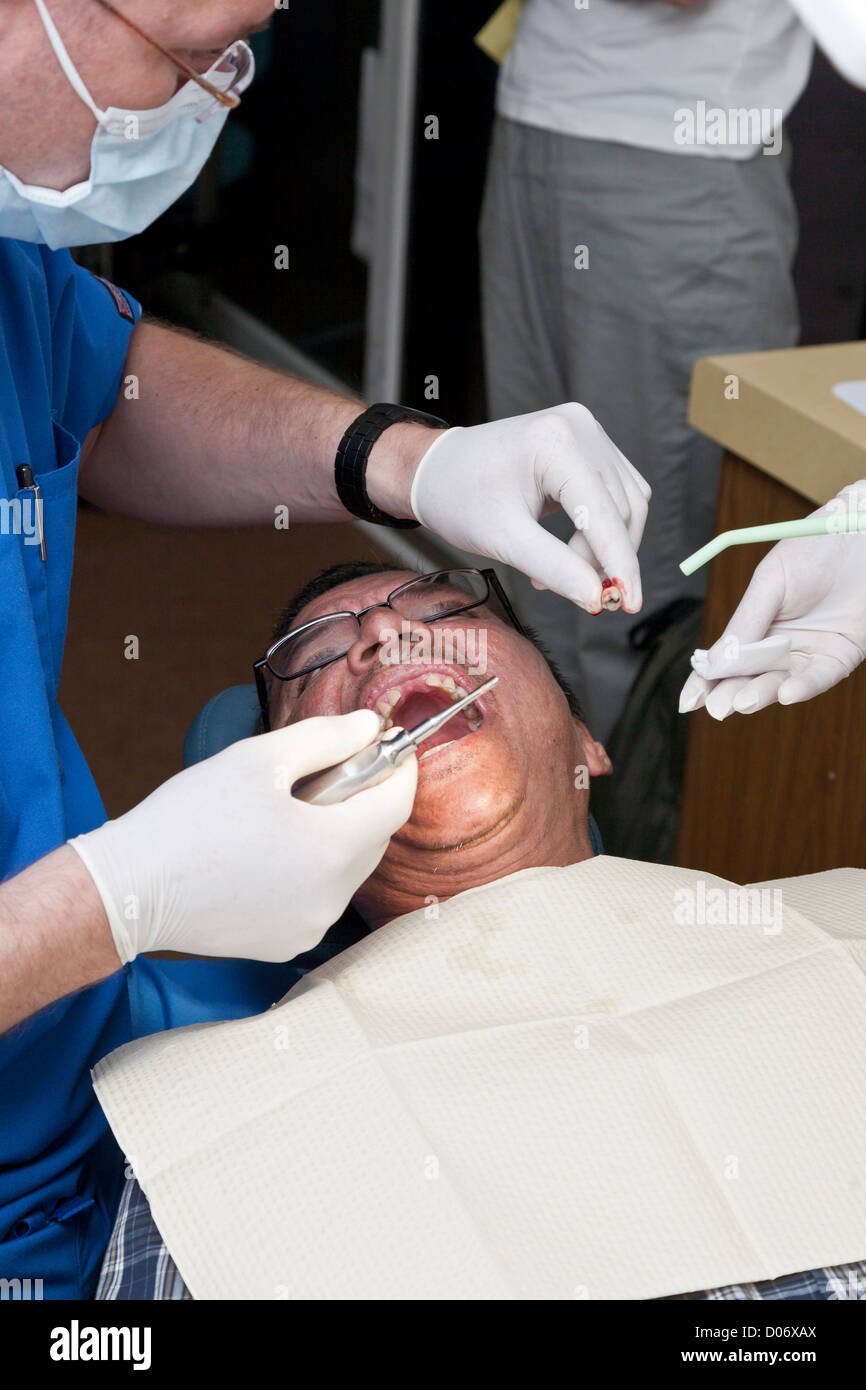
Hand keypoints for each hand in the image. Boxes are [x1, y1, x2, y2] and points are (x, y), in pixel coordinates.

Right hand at [69, 712, 416, 962]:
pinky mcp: (285, 944)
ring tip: (287, 812)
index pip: (397, 804)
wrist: (131, 889)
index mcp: (332, 850)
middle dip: (362, 800)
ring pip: (347, 869)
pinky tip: (268, 851)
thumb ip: (326, 739)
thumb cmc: (190, 818)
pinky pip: (318, 897)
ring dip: (334, 836)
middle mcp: (332, 898)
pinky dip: (309, 870)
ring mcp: (310, 927)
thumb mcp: (260, 759)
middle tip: (326, 770)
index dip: (399, 769)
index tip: (388, 745)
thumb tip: (368, 727)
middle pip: (374, 837)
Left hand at [408, 405, 650, 613]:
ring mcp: (587, 432)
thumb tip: (596, 598)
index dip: (620, 563)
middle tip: (582, 596)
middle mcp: (580, 427)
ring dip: (604, 548)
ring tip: (560, 571)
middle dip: (605, 560)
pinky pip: (616, 495)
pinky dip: (600, 530)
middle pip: (622, 509)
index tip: (629, 604)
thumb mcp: (503, 539)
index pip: (604, 513)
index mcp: (556, 442)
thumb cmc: (458, 497)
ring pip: (626, 503)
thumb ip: (554, 568)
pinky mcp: (588, 446)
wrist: (436, 469)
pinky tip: (567, 550)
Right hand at [680, 482, 865, 719]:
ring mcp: (810, 651)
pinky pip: (821, 677)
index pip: (726, 660)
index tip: (688, 702)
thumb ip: (746, 622)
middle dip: (731, 694)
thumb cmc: (814, 549)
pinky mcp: (841, 654)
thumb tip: (714, 661)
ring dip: (762, 694)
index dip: (706, 682)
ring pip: (782, 682)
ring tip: (743, 701)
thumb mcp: (770, 582)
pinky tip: (786, 692)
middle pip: (750, 677)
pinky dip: (804, 687)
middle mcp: (782, 645)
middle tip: (717, 707)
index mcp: (757, 625)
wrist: (858, 532)